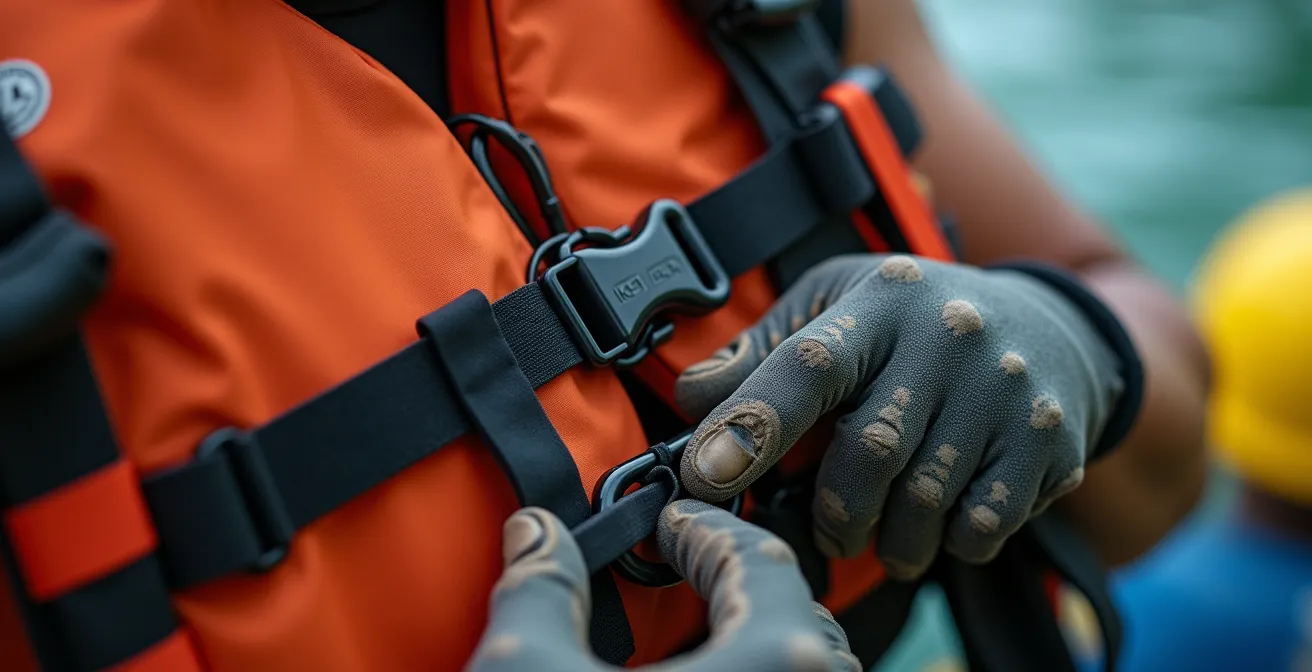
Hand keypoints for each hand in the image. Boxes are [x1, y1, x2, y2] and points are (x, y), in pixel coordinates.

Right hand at [467, 501, 860, 671]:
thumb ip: (539, 588)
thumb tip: (533, 531)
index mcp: (772, 662)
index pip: (758, 559)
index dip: (703, 528)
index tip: (666, 521)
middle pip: (795, 610)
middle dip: (734, 576)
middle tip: (682, 561)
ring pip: (804, 663)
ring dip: (754, 632)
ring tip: (696, 623)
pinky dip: (760, 671)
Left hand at [674, 254, 1126, 578]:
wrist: (1052, 327)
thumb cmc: (915, 323)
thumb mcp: (835, 306)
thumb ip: (760, 354)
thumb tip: (693, 401)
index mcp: (880, 299)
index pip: (808, 363)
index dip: (751, 425)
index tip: (706, 478)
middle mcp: (949, 335)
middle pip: (871, 451)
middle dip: (836, 510)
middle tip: (829, 529)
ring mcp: (1007, 388)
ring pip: (926, 502)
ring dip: (891, 539)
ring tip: (884, 531)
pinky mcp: (1050, 440)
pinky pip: (983, 525)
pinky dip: (949, 543)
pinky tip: (943, 522)